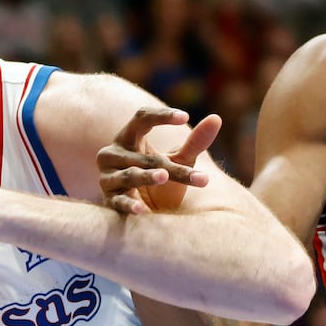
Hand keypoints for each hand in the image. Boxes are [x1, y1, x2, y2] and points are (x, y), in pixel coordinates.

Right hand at [97, 106, 218, 214]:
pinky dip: (129, 204)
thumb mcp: (180, 159)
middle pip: (144, 155)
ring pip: (131, 174)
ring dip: (147, 177)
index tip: (185, 118)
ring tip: (164, 177)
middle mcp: (113, 153)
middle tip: (194, 171)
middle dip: (169, 165)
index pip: (142, 117)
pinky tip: (141, 208)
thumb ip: (196, 142)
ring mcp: (108, 176)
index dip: (161, 115)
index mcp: (130, 136)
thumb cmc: (162, 178)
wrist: (148, 210)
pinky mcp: (108, 199)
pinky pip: (118, 201)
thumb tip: (216, 118)